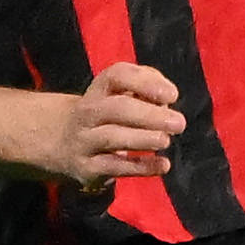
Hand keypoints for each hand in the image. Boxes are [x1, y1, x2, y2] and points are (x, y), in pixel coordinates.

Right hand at [50, 62, 184, 191]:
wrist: (65, 144)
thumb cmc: (109, 115)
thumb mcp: (121, 95)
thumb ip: (147, 88)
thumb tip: (167, 100)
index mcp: (100, 89)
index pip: (117, 76)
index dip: (145, 82)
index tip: (172, 95)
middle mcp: (88, 112)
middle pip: (117, 108)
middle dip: (149, 115)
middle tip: (179, 123)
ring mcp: (85, 140)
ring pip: (112, 138)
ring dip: (143, 138)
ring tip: (165, 140)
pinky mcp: (88, 168)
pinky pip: (115, 167)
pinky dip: (141, 167)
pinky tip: (163, 165)